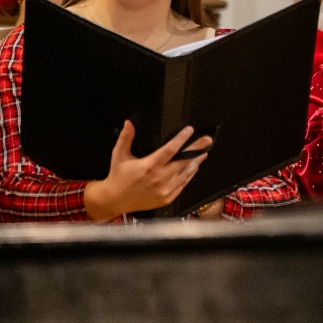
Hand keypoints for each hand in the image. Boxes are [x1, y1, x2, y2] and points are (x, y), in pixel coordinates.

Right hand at [82, 121, 211, 220]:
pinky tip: (193, 168)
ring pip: (186, 174)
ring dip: (196, 162)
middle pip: (183, 161)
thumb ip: (126, 138)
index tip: (189, 130)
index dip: (181, 139)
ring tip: (204, 153)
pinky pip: (182, 185)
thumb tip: (129, 122)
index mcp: (149, 166)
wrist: (115, 200)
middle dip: (196, 149)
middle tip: (207, 140)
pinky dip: (189, 175)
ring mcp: (165, 190)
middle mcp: (160, 178)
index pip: (170, 150)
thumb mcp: (119, 155)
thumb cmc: (118, 175)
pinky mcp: (167, 198)